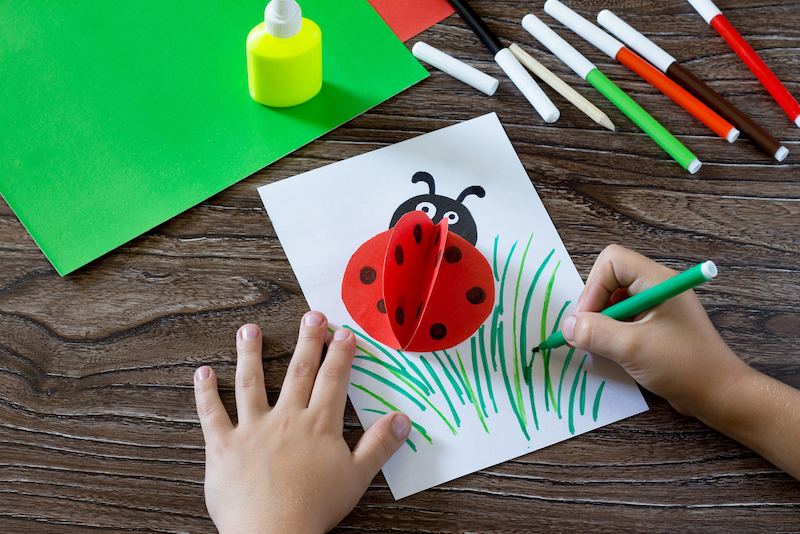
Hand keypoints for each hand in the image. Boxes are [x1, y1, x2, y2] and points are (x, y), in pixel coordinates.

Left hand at [193, 312, 411, 533]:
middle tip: (311, 315)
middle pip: (298, 372)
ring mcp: (252, 430)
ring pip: (251, 383)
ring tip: (248, 330)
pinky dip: (205, 393)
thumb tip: (403, 420)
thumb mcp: (357, 478)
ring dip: (250, 354)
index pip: (333, 381)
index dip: (340, 354)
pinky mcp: (224, 446)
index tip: (344, 332)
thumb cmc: (315, 508)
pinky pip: (212, 414)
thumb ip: (379, 446)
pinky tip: (203, 372)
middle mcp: (286, 419)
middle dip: (307, 341)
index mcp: (318, 425)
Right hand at [561, 245, 799, 479]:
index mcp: (658, 281)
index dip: (593, 287)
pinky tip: (616, 353)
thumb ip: (595, 333)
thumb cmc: (685, 367)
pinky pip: (624, 318)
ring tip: (605, 347)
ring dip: (603, 322)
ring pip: (614, 300)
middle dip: (594, 306)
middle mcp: (658, 287)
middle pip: (610, 279)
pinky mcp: (657, 324)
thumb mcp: (632, 348)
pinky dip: (613, 333)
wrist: (719, 395)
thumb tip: (567, 326)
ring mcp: (658, 306)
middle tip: (591, 335)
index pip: (612, 261)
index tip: (587, 319)